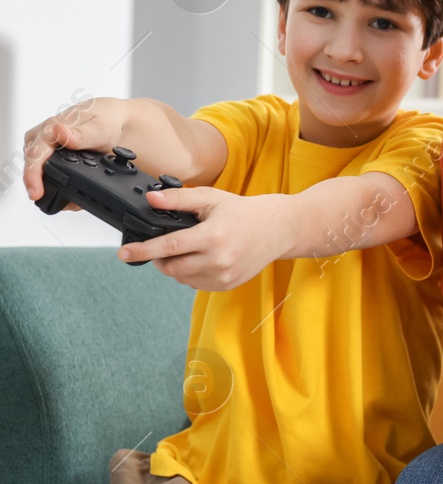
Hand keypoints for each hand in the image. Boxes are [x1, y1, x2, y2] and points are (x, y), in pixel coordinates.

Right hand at [22, 98, 127, 201]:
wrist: (112, 122)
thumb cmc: (104, 121)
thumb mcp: (99, 128)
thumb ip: (81, 134)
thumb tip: (59, 132)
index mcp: (48, 130)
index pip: (34, 155)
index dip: (32, 176)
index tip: (36, 192)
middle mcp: (41, 142)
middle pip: (33, 170)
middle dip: (45, 188)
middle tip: (65, 202)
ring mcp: (44, 153)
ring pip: (40, 176)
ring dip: (54, 189)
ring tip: (73, 200)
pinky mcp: (50, 162)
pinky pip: (49, 178)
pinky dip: (61, 189)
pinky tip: (72, 195)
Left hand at [118, 189, 290, 290]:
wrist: (278, 229)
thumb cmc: (244, 212)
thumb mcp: (211, 198)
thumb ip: (179, 199)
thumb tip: (151, 199)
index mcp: (213, 236)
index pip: (168, 247)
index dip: (141, 250)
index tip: (123, 253)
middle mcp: (218, 259)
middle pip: (171, 267)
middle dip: (159, 258)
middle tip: (163, 247)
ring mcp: (224, 275)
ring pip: (181, 278)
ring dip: (175, 266)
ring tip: (188, 250)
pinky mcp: (227, 284)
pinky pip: (195, 284)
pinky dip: (190, 273)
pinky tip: (201, 259)